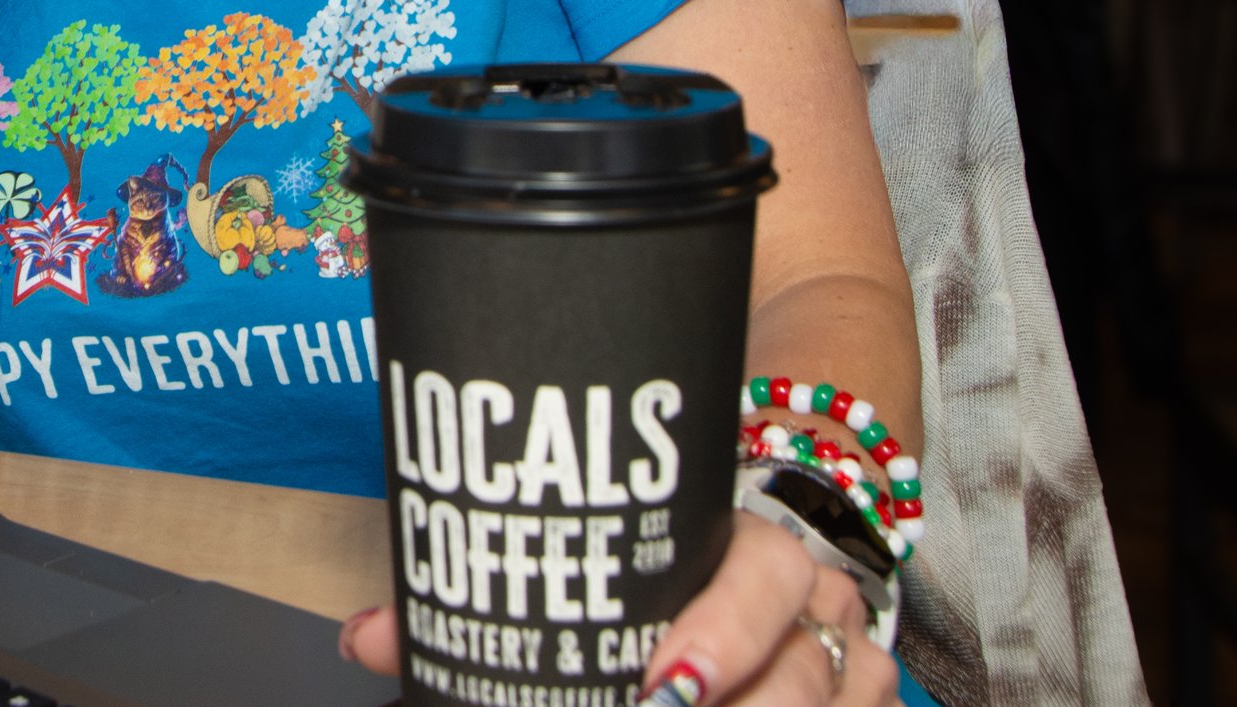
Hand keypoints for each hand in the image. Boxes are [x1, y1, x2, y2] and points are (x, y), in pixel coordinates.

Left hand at [339, 515, 898, 705]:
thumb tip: (369, 638)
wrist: (753, 570)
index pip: (763, 571)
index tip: (663, 682)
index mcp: (750, 546)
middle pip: (803, 668)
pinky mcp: (867, 706)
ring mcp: (852, 665)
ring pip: (834, 704)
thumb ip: (489, 603)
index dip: (722, 628)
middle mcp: (818, 604)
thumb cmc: (654, 577)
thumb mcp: (592, 568)